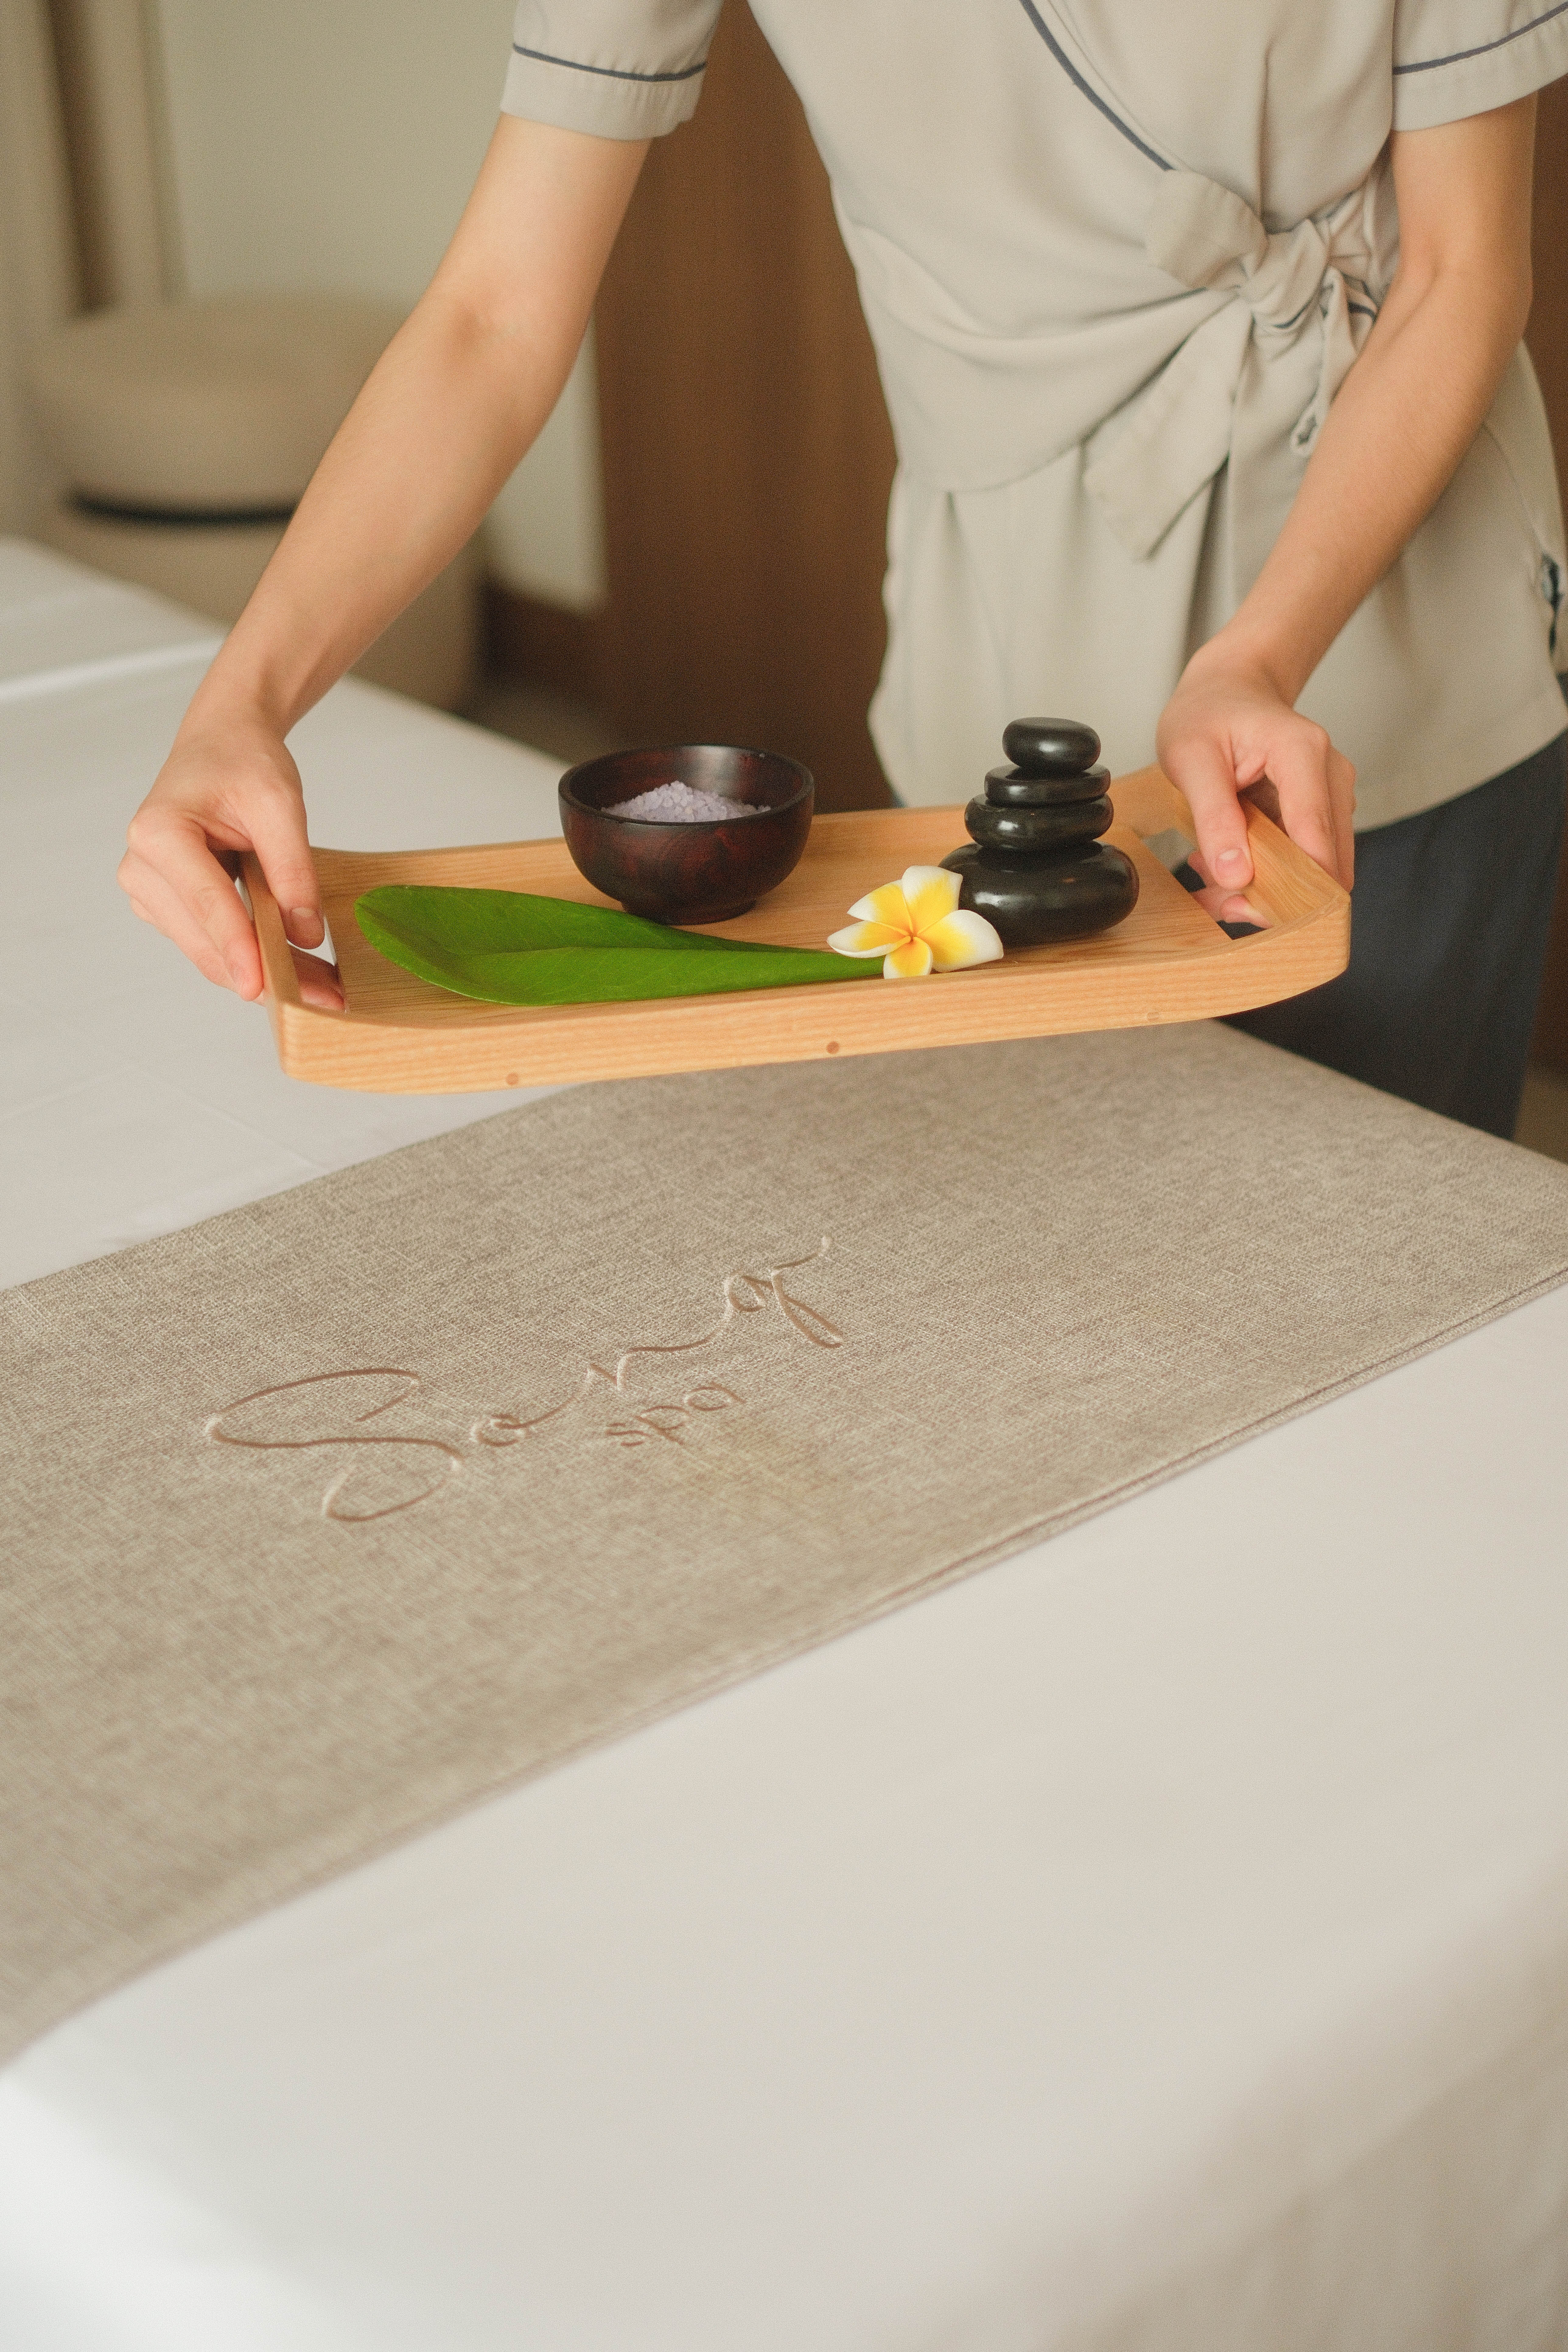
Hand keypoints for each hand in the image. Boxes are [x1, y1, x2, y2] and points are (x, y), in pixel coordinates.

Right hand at [119, 706, 342, 1009]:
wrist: (222, 745)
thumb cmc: (244, 762)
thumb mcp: (280, 804)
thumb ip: (293, 869)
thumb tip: (306, 935)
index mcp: (160, 832)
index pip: (208, 902)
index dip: (240, 948)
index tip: (264, 988)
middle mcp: (142, 867)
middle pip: (205, 939)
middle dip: (264, 973)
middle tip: (326, 1000)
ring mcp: (150, 892)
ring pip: (208, 953)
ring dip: (263, 974)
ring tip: (323, 990)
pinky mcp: (168, 907)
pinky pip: (212, 945)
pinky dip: (252, 960)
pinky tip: (296, 970)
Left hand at [1155, 640, 1354, 923]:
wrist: (1228, 689)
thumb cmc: (1207, 714)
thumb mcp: (1190, 758)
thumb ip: (1214, 817)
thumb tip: (1237, 877)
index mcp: (1303, 754)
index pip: (1315, 837)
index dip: (1296, 889)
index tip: (1252, 914)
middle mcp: (1331, 776)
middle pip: (1323, 862)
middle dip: (1271, 895)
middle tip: (1215, 898)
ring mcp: (1331, 796)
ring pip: (1312, 869)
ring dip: (1262, 887)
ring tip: (1209, 873)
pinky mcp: (1320, 813)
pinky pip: (1300, 860)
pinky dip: (1262, 873)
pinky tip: (1224, 859)